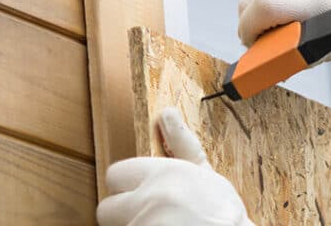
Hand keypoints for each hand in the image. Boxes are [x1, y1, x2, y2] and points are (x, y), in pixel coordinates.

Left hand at [97, 107, 253, 225]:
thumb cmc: (224, 216)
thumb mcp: (207, 176)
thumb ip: (182, 146)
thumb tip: (167, 114)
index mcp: (166, 174)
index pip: (115, 174)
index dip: (126, 188)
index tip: (139, 196)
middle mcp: (151, 199)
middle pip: (106, 208)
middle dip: (123, 214)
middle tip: (151, 217)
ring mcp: (144, 224)